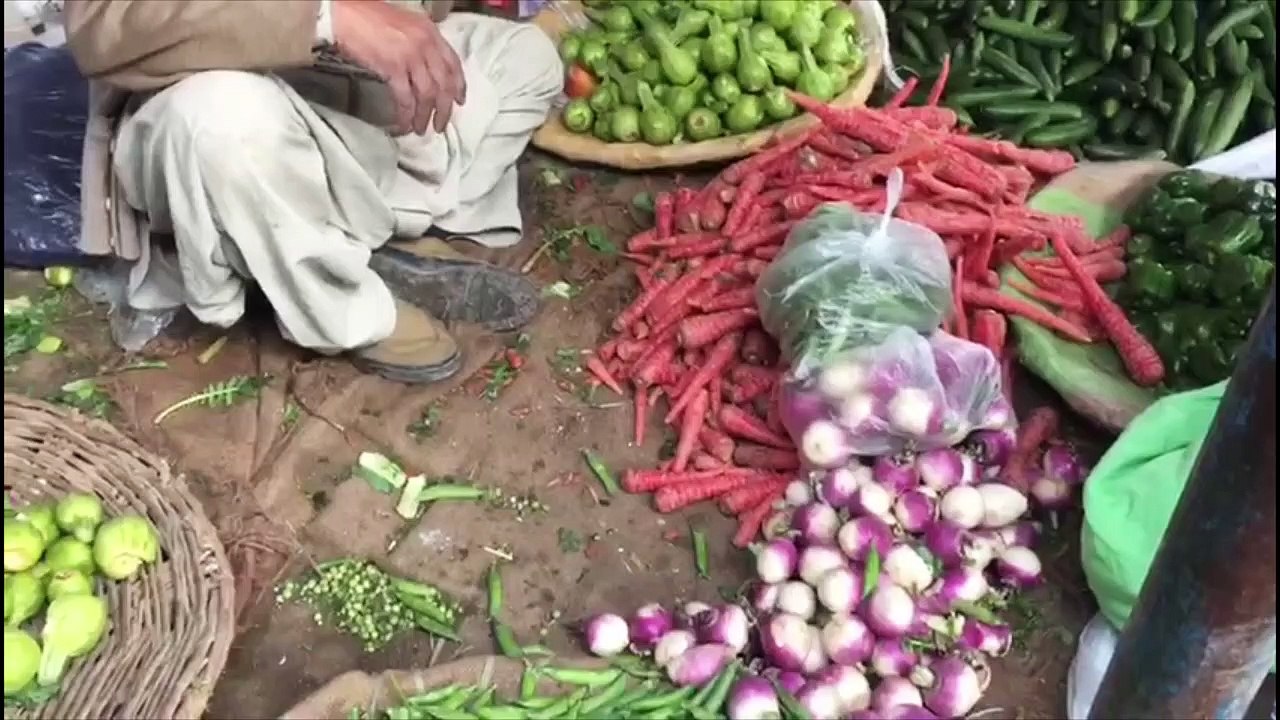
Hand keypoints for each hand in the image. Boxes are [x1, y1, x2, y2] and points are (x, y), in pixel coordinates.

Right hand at [331, 0, 466, 134]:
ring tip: (420, 130)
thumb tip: (426, 70)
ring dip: (424, 116)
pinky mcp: (393, 67)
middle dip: (444, 109)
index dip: (459, 86)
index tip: (459, 102)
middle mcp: (425, 43)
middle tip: (440, 126)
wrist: (343, 13)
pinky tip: (403, 124)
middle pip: (444, 84)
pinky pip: (405, 98)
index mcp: (430, 32)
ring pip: (427, 94)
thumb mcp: (405, 25)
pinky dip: (406, 114)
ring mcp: (410, 55)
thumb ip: (420, 44)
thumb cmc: (368, 18)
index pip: (454, 63)